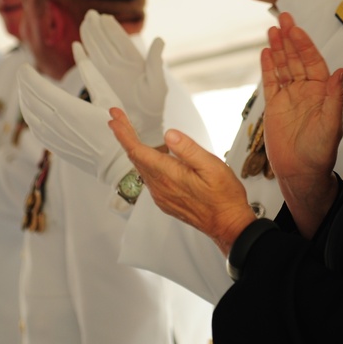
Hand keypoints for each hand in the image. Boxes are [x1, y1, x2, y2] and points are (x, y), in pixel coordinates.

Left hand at [18, 63, 132, 186]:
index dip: (27, 76)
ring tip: (25, 87)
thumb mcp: (107, 94)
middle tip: (23, 73)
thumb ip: (89, 70)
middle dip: (23, 83)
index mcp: (69, 108)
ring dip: (24, 98)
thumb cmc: (116, 126)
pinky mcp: (53, 146)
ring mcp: (53, 136)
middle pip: (30, 98)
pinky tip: (31, 107)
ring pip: (29, 113)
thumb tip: (76, 46)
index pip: (38, 87)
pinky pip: (33, 127)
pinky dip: (28, 114)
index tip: (25, 66)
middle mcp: (57, 123)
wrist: (115, 163)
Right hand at [76, 10, 166, 146]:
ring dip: (90, 38)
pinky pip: (89, 69)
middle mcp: (119, 66)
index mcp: (133, 63)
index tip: (105, 17)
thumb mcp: (158, 81)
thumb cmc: (153, 105)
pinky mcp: (101, 84)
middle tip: (90, 14)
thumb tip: (159, 39)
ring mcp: (109, 75)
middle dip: (98, 29)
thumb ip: (155, 60)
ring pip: (97, 52)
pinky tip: (77, 47)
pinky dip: (82, 58)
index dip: (113, 29)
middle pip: (106, 43)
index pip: (120, 41)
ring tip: (85, 23)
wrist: (143, 124)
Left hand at [110, 108, 255, 255]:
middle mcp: (160, 187)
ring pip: (141, 168)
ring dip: (135, 149)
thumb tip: (169, 134)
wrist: (228, 225)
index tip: (114, 118)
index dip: (123, 132)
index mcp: (168, 175)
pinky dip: (146, 163)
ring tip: (133, 132)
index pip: (137, 150)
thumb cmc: (223, 197)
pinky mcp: (166, 200)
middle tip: (118, 119)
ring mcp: (161, 195)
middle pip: (135, 157)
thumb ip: (188, 149)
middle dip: (125, 135)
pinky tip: (155, 156)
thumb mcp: (212, 166)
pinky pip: (150, 178)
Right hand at [261, 12, 342, 232]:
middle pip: (296, 58)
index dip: (305, 44)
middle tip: (283, 18)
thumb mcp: (332, 124)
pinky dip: (268, 67)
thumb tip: (340, 72)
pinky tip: (266, 52)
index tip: (296, 29)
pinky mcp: (275, 106)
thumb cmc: (320, 153)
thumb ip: (334, 97)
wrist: (301, 174)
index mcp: (322, 92)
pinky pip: (271, 82)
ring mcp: (289, 97)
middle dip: (290, 38)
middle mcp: (306, 91)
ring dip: (278, 48)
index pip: (313, 61)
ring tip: (272, 30)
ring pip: (283, 66)